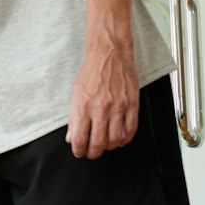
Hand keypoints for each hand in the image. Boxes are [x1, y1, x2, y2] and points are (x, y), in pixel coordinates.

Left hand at [67, 40, 138, 158]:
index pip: (79, 139)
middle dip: (93, 153)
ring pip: (115, 140)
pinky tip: (120, 138)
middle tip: (92, 152)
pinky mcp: (132, 104)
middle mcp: (100, 109)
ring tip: (106, 144)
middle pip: (98, 144)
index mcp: (83, 106)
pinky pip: (130, 130)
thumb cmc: (92, 70)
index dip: (79, 151)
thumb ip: (74, 118)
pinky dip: (125, 139)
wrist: (110, 52)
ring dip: (109, 147)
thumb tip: (72, 137)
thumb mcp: (76, 93)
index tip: (80, 151)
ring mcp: (118, 107)